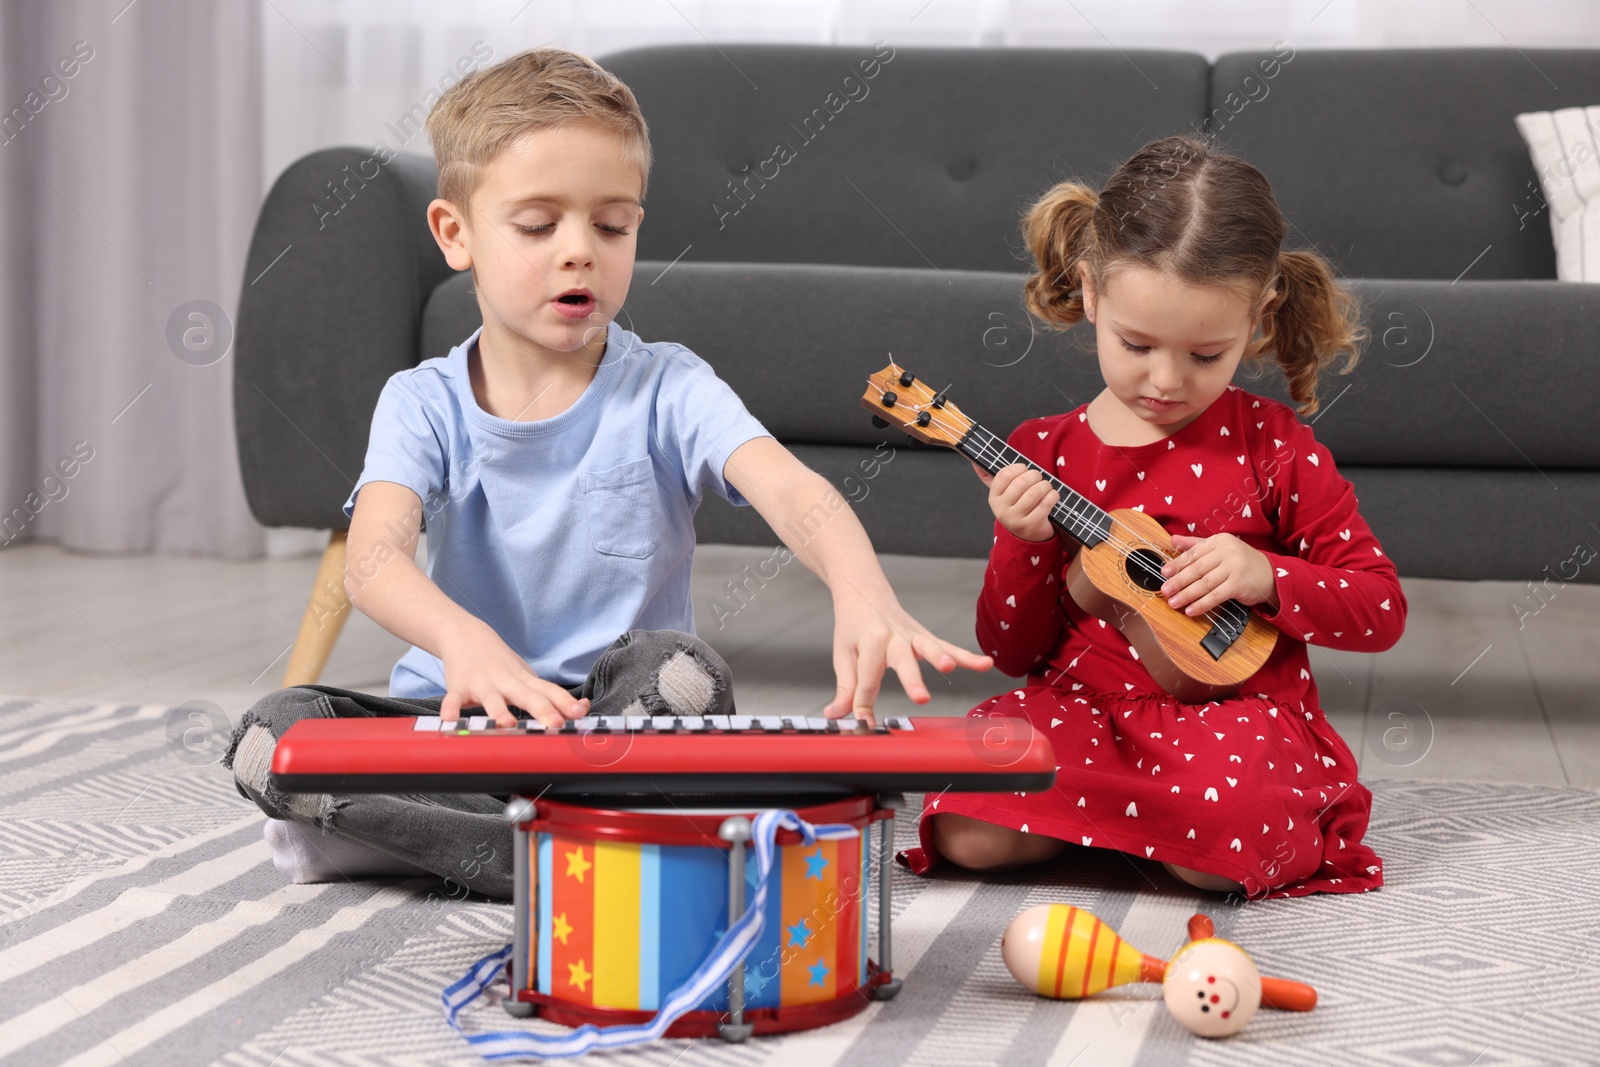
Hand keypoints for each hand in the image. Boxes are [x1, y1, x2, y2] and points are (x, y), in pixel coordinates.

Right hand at [437, 618, 589, 728]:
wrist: (466, 634)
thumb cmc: (501, 663)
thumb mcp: (527, 677)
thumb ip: (550, 696)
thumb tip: (582, 709)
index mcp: (525, 682)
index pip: (550, 692)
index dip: (566, 703)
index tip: (580, 714)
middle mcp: (507, 682)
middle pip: (528, 697)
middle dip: (543, 711)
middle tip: (556, 724)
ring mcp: (482, 684)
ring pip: (492, 699)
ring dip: (499, 711)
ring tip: (507, 724)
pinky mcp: (459, 687)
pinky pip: (454, 700)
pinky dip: (451, 709)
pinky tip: (450, 720)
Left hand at [822, 588, 993, 723]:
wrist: (864, 592)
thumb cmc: (853, 626)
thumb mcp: (843, 655)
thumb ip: (846, 687)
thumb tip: (837, 715)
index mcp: (868, 641)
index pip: (867, 678)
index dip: (864, 703)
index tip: (864, 723)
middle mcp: (893, 636)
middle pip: (903, 660)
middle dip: (912, 679)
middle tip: (921, 698)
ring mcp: (913, 635)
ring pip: (930, 646)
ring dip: (942, 657)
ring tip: (950, 667)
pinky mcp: (926, 636)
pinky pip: (949, 646)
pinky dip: (967, 656)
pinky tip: (985, 664)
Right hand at [972, 461, 1058, 542]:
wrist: (1025, 537)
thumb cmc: (1016, 508)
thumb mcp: (1002, 495)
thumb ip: (989, 478)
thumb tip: (974, 462)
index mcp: (993, 498)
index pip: (1005, 474)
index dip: (1018, 468)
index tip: (1024, 469)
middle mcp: (1001, 509)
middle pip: (1021, 482)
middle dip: (1035, 475)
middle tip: (1038, 478)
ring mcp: (1016, 519)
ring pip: (1035, 492)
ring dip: (1045, 485)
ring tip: (1046, 487)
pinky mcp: (1031, 525)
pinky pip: (1046, 503)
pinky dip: (1052, 496)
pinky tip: (1051, 496)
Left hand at [1159, 533, 1279, 616]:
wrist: (1271, 574)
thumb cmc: (1241, 561)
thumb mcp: (1220, 548)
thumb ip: (1195, 545)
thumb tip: (1172, 540)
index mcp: (1219, 541)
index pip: (1193, 553)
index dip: (1177, 564)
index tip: (1164, 572)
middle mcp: (1227, 552)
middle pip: (1197, 569)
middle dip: (1178, 581)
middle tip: (1164, 590)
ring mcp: (1234, 568)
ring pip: (1204, 583)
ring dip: (1187, 595)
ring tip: (1173, 602)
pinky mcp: (1239, 585)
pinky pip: (1216, 596)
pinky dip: (1202, 604)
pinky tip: (1191, 610)